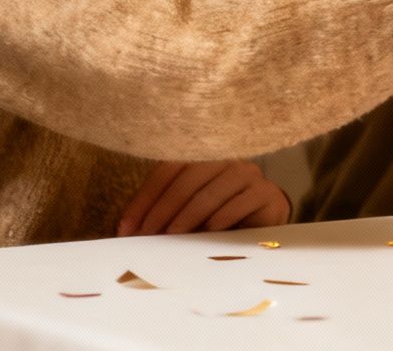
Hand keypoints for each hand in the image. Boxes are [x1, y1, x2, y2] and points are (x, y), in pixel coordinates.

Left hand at [117, 160, 289, 236]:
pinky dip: (220, 218)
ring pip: (212, 190)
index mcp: (201, 157)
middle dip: (163, 208)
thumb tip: (127, 232)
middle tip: (147, 234)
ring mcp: (248, 174)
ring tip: (172, 236)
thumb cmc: (216, 220)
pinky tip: (207, 232)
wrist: (263, 226)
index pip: (167, 170)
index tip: (126, 228)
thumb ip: (161, 214)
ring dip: (188, 215)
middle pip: (189, 177)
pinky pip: (240, 202)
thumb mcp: (184, 214)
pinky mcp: (266, 193)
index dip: (144, 198)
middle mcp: (225, 159)